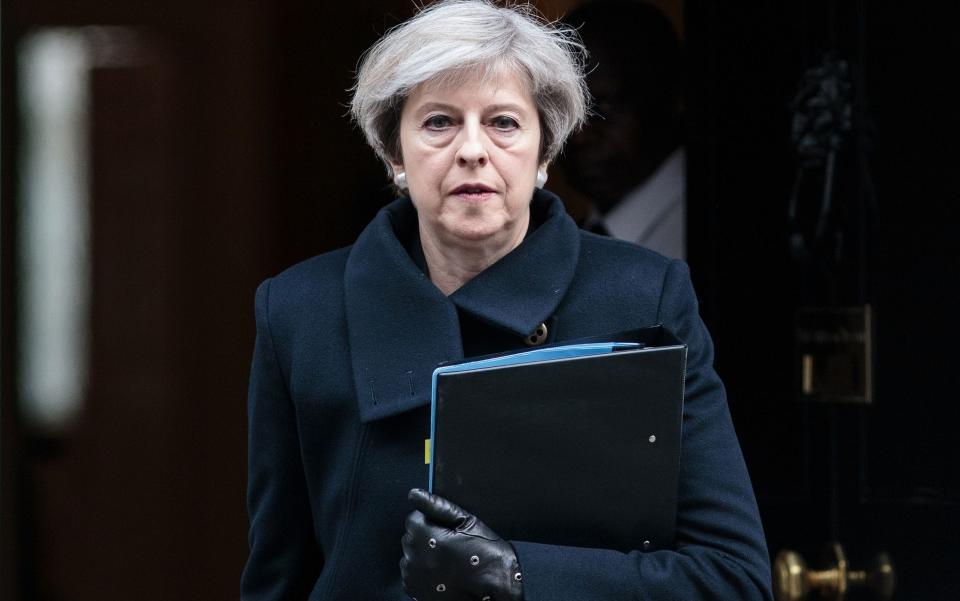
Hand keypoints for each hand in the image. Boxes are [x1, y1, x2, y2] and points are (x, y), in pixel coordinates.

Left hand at [400, 488, 522, 600]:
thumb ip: (438, 506)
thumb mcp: (467, 522)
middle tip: (450, 547)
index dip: (432, 522)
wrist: (496, 588)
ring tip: (448, 562)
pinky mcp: (415, 591)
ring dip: (424, 556)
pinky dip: (424, 573)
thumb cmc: (486, 554)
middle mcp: (414, 556)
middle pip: (411, 538)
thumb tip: (415, 494)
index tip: (447, 531)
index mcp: (424, 534)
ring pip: (411, 556)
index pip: (414, 519)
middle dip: (426, 539)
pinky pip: (413, 575)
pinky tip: (443, 574)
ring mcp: (413, 576)